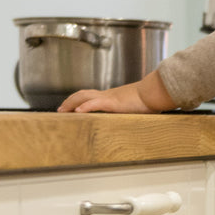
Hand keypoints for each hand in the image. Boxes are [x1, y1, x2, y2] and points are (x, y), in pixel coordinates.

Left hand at [57, 71, 175, 113]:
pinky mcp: (113, 102)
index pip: (90, 96)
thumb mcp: (135, 109)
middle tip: (59, 110)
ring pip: (84, 97)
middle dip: (69, 101)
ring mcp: (109, 98)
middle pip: (82, 94)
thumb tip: (128, 122)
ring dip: (71, 103)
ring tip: (62, 110)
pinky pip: (95, 103)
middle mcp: (107, 95)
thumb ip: (128, 114)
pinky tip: (77, 111)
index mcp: (111, 97)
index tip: (69, 108)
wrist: (154, 92)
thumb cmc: (149, 101)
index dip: (77, 100)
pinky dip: (84, 107)